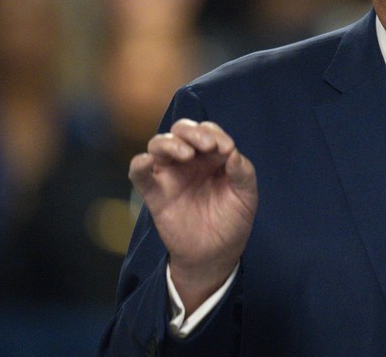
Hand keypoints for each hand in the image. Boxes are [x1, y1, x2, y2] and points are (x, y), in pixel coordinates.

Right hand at [129, 119, 257, 312]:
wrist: (217, 254)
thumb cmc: (233, 220)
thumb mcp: (246, 195)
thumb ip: (242, 171)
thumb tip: (231, 151)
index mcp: (212, 156)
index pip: (208, 131)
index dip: (215, 134)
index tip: (226, 149)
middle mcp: (189, 160)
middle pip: (181, 130)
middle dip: (193, 132)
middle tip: (207, 145)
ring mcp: (170, 174)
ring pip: (159, 144)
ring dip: (171, 143)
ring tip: (187, 154)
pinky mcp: (154, 193)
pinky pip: (139, 173)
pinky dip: (139, 163)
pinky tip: (148, 161)